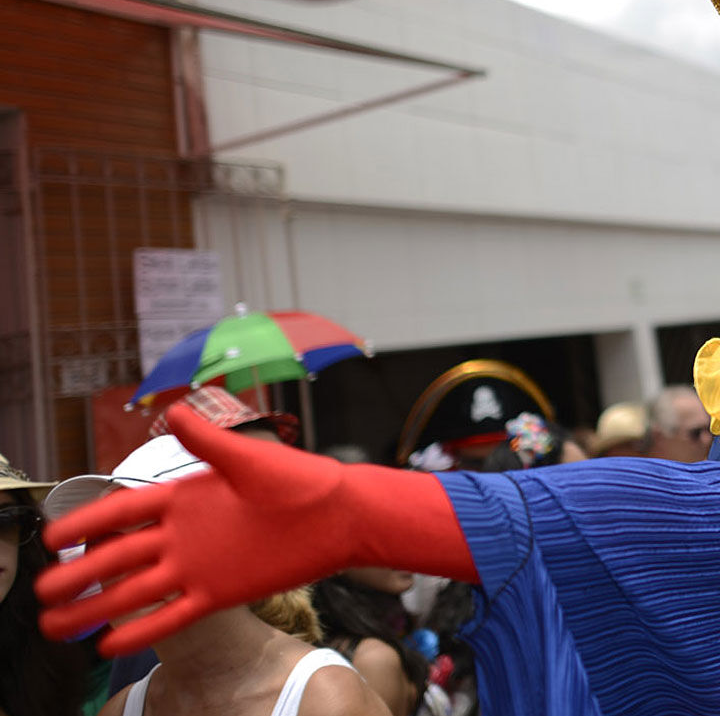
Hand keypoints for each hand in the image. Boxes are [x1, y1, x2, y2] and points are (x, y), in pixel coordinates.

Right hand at [36, 405, 471, 655]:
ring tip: (56, 626)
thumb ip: (209, 440)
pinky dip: (141, 630)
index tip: (53, 536)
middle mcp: (185, 534)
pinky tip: (108, 647)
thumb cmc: (301, 480)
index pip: (123, 511)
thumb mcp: (250, 457)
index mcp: (186, 497)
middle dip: (78, 574)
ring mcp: (199, 564)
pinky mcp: (220, 591)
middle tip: (42, 591)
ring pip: (136, 590)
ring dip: (97, 607)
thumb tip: (174, 408)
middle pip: (119, 555)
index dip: (87, 524)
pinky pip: (172, 615)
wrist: (341, 517)